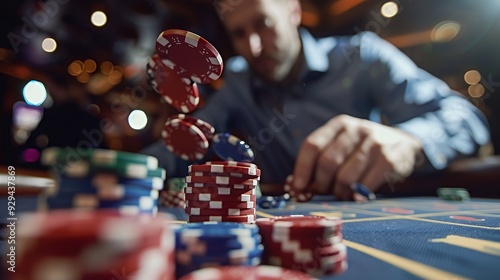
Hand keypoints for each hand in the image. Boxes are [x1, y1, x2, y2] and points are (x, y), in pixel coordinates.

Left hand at [291, 115, 423, 200]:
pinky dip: (357, 196)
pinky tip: (357, 196)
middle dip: (321, 184)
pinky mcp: (389, 158)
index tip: (296, 188)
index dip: (301, 170)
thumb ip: (320, 161)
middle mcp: (356, 129)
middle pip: (326, 163)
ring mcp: (374, 142)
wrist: (404, 143)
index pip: (312, 145)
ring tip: (342, 195)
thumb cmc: (363, 150)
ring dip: (339, 193)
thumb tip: (295, 186)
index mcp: (339, 125)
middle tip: (325, 192)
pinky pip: (365, 185)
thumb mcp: (343, 146)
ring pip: (345, 177)